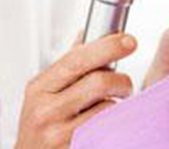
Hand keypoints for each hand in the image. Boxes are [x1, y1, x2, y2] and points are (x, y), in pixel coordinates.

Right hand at [14, 31, 137, 148]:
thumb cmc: (39, 128)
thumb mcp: (43, 95)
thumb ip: (66, 66)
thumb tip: (85, 34)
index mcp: (39, 87)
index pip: (77, 59)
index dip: (107, 46)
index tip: (129, 41)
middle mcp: (45, 110)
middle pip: (98, 82)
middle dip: (121, 80)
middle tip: (126, 84)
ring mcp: (58, 134)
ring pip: (107, 108)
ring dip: (118, 105)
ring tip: (113, 107)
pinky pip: (107, 131)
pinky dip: (114, 124)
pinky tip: (108, 124)